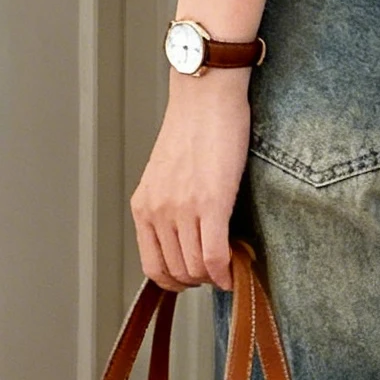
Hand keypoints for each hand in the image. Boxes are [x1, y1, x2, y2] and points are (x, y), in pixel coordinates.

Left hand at [130, 74, 250, 290]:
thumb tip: (187, 241)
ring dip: (215, 277)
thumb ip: (168, 208)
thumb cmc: (194, 129)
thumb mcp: (166, 175)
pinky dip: (227, 273)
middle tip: (219, 271)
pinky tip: (236, 271)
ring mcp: (183, 209)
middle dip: (200, 280)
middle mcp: (158, 212)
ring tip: (230, 266)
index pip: (153, 267)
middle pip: (178, 273)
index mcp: (143, 206)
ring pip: (197, 269)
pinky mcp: (212, 203)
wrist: (206, 97)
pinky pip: (216, 256)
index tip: (195, 277)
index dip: (177, 282)